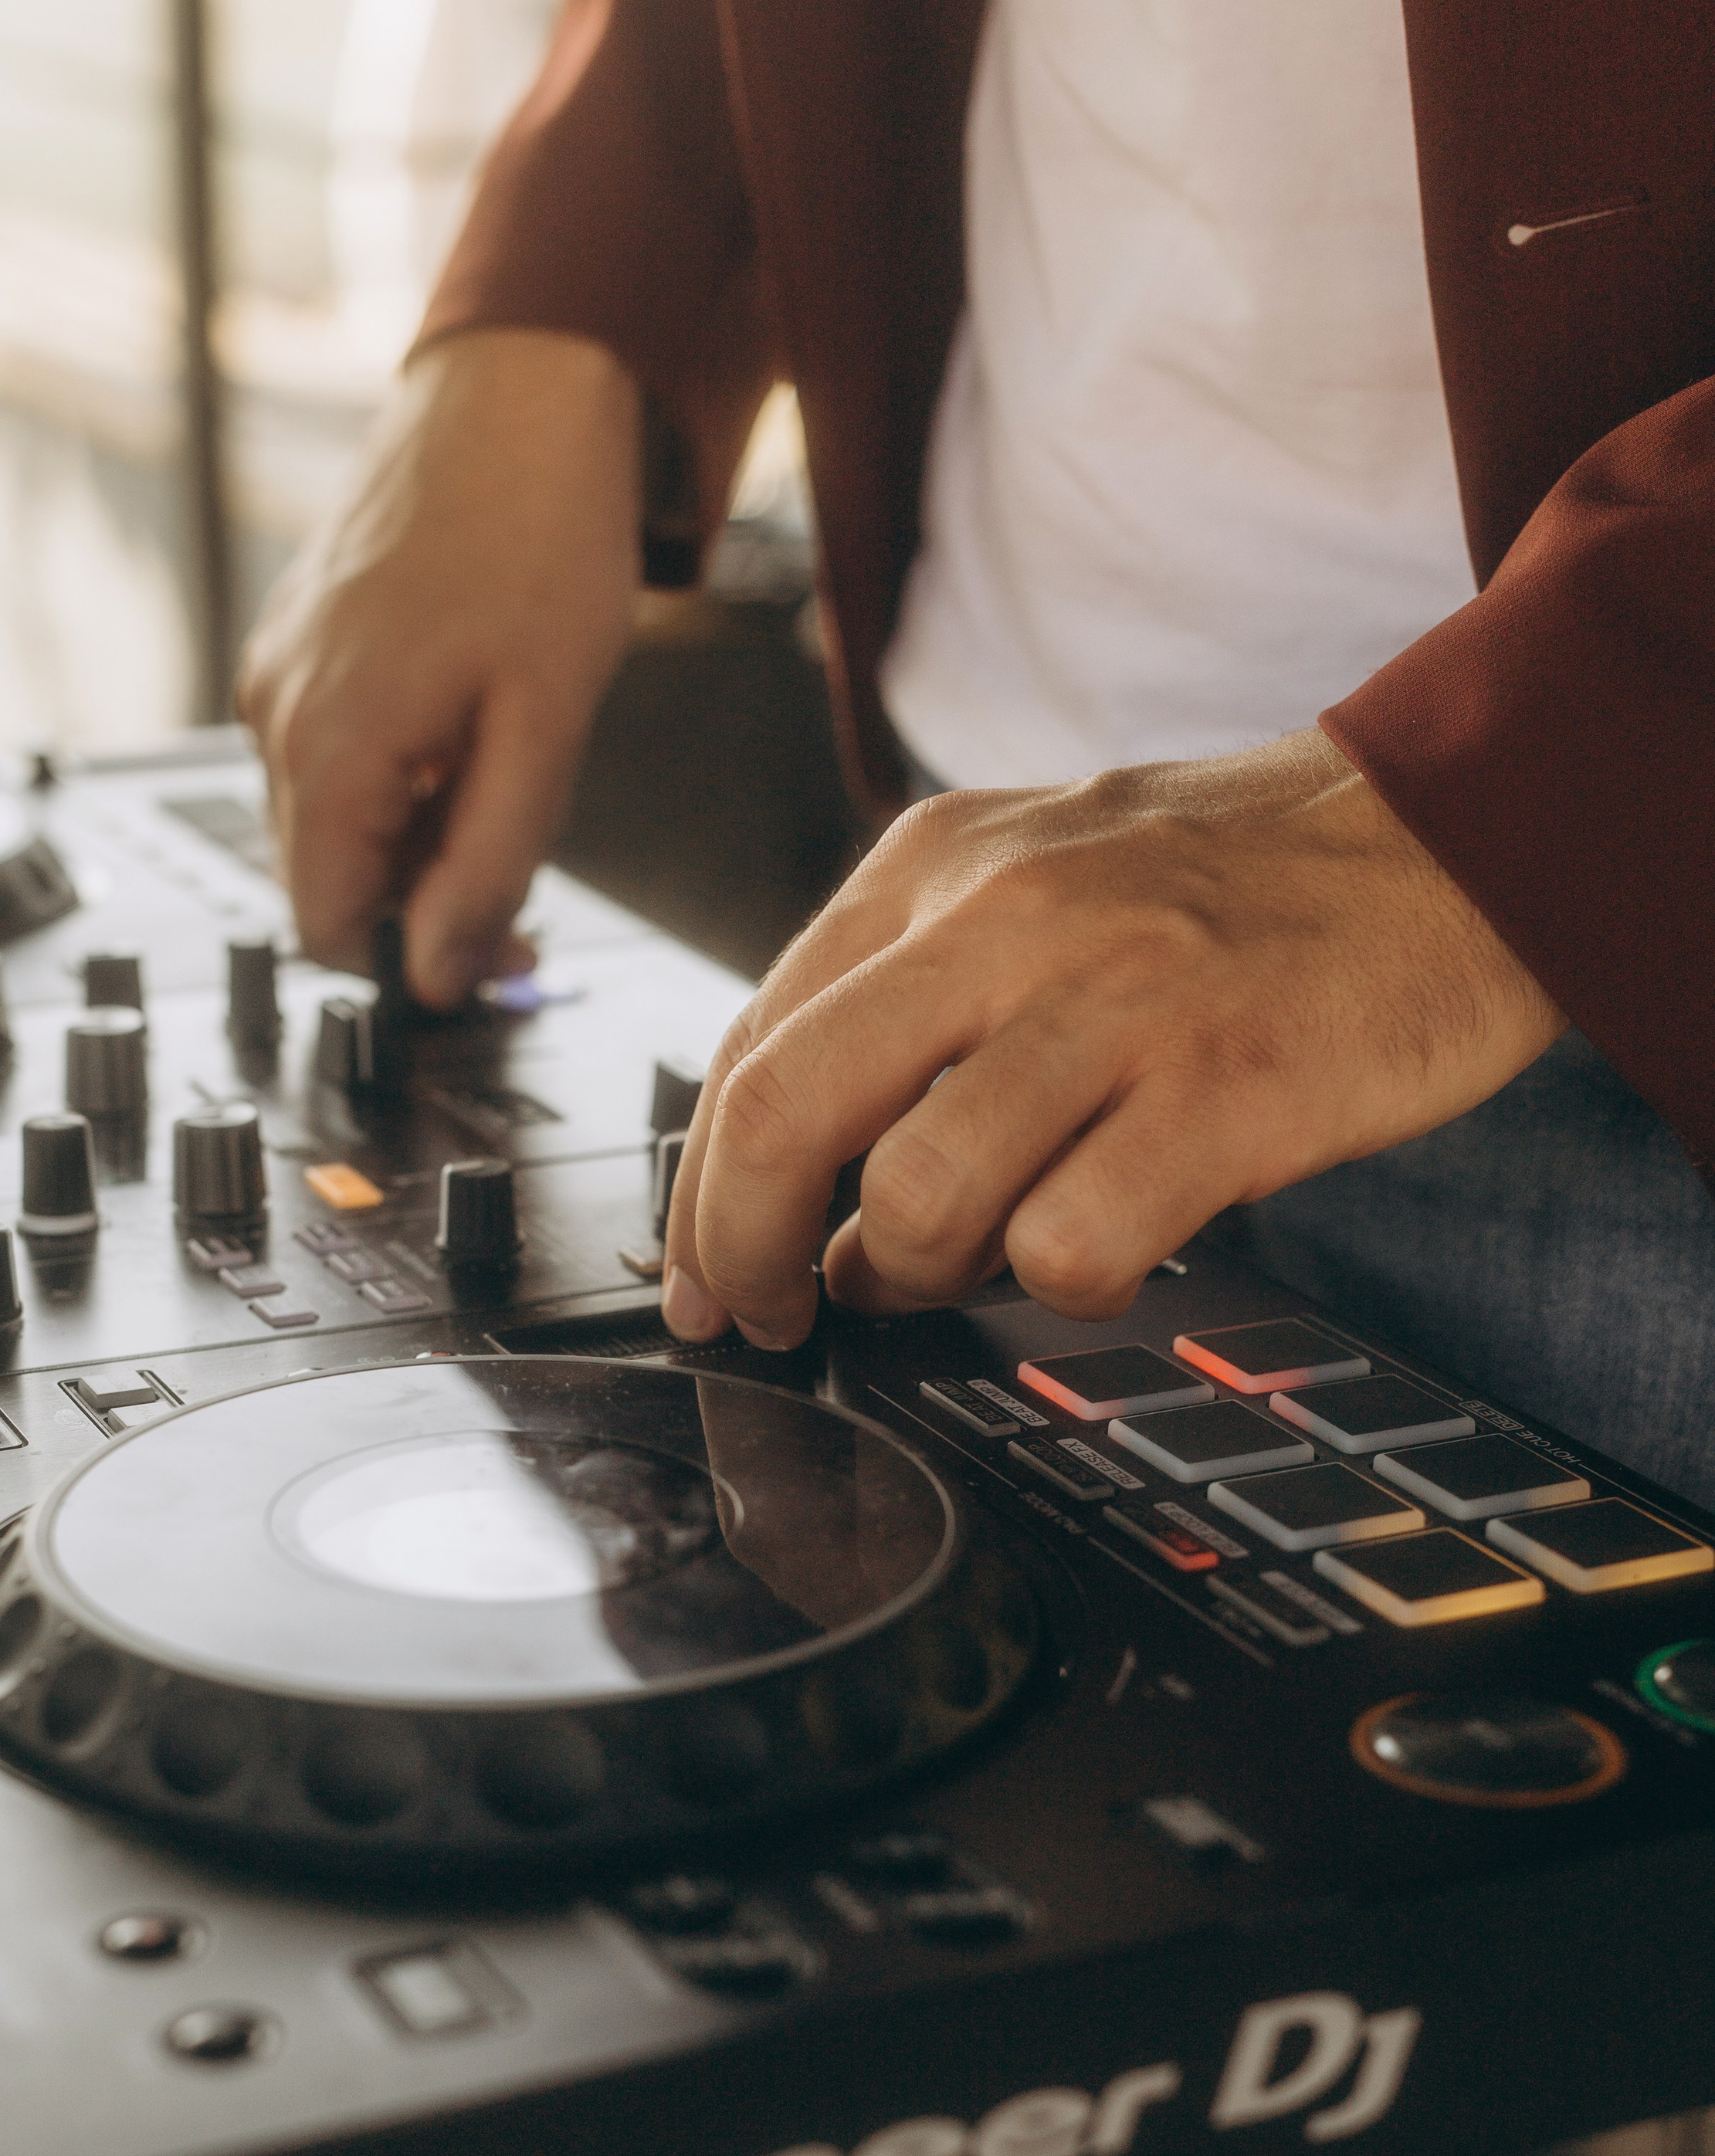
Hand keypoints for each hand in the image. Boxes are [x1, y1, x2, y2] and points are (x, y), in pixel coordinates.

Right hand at [238, 328, 641, 1003]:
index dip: (410, 962)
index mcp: (326, 746)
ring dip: (412, 836)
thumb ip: (486, 870)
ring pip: (330, 820)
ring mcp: (274, 671)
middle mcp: (274, 712)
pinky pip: (330, 754)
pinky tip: (465, 727)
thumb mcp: (544, 734)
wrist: (516, 397)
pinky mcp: (291, 642)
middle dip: (417, 902)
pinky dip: (396, 775)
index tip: (497, 950)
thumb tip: (438, 975)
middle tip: (523, 879)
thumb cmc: (538, 539)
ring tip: (501, 774)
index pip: (325, 929)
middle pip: (325, 879)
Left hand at [661, 730, 1562, 1347]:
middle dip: (745, 1253)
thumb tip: (796, 1167)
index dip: (703, 1196)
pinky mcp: (1221, 1087)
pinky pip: (1069, 1246)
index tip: (711, 1280)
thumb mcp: (1037, 878)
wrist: (1453, 839)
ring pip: (914, 1195)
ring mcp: (1114, 1000)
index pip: (750, 1047)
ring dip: (914, 1275)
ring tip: (961, 1268)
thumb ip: (912, 993)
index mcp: (936, 864)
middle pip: (781, 1114)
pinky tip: (1094, 1251)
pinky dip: (1060, 1283)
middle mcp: (1004, 918)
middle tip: (776, 1316)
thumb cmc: (1236, 890)